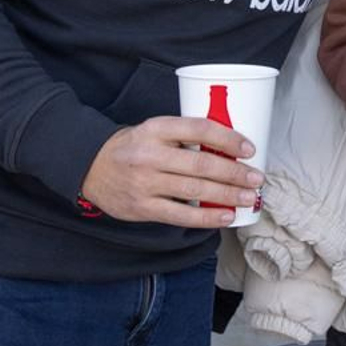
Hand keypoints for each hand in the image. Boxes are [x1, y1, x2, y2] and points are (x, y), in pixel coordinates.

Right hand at [79, 116, 262, 226]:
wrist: (89, 167)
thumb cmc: (134, 146)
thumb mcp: (155, 130)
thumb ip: (185, 135)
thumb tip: (230, 147)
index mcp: (156, 128)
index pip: (199, 129)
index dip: (228, 138)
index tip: (249, 148)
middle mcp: (150, 155)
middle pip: (201, 164)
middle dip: (234, 173)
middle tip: (256, 178)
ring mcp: (145, 183)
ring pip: (194, 190)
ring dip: (227, 195)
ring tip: (249, 197)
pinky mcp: (142, 208)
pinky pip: (180, 215)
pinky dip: (206, 217)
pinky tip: (225, 216)